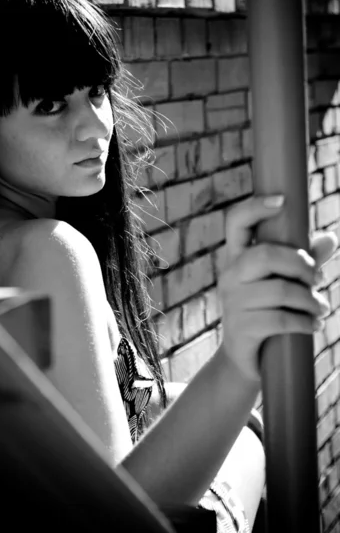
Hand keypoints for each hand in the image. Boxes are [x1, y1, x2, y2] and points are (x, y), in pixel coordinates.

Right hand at [218, 195, 337, 382]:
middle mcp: (230, 275)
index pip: (236, 222)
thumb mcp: (283, 284)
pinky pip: (281, 319)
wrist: (245, 360)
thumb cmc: (267, 313)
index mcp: (237, 258)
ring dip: (310, 300)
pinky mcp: (241, 328)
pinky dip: (306, 322)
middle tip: (317, 278)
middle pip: (266, 254)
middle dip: (301, 265)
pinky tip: (313, 325)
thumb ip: (305, 260)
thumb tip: (330, 237)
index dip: (255, 207)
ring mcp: (232, 302)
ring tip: (320, 309)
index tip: (282, 200)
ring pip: (281, 291)